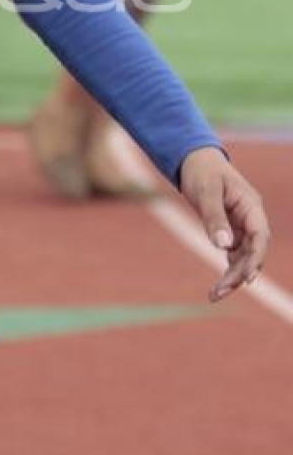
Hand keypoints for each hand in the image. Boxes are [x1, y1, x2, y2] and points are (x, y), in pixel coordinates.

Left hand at [180, 147, 269, 301]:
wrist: (193, 159)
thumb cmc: (201, 171)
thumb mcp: (205, 191)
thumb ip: (214, 217)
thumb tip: (223, 247)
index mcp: (251, 206)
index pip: (260, 236)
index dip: (256, 258)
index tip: (247, 278)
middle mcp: (250, 218)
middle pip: (252, 251)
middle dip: (239, 273)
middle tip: (219, 291)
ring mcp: (241, 225)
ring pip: (244, 256)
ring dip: (233, 276)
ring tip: (215, 295)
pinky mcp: (230, 230)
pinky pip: (234, 254)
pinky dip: (227, 269)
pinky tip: (218, 287)